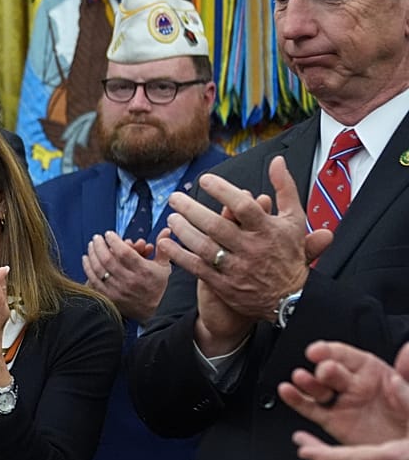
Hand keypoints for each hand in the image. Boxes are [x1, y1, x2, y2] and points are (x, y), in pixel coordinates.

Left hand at [83, 229, 169, 321]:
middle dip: (100, 246)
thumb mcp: (164, 267)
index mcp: (143, 271)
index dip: (114, 241)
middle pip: (109, 259)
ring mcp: (118, 290)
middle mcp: (129, 280)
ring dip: (92, 255)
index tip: (109, 234)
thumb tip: (166, 230)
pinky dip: (88, 268)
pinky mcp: (109, 297)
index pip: (125, 253)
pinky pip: (94, 281)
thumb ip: (163, 248)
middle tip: (97, 238)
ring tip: (91, 245)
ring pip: (99, 269)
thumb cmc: (157, 285)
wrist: (152, 310)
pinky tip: (86, 259)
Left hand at [161, 156, 326, 321]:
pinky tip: (166, 244)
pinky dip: (179, 256)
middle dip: (192, 210)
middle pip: (216, 226)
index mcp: (267, 230)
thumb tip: (276, 161)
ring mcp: (235, 268)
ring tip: (171, 218)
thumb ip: (285, 189)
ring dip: (184, 231)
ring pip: (204, 247)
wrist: (289, 298)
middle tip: (174, 198)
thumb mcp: (295, 219)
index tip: (204, 179)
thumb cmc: (288, 253)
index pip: (243, 207)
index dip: (223, 191)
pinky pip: (197, 268)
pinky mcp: (223, 284)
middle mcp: (250, 248)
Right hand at [280, 340, 408, 447]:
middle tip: (324, 373)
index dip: (330, 351)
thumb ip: (406, 371)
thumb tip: (407, 351)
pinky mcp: (332, 421)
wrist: (405, 451)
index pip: (347, 356)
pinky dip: (296, 400)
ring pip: (317, 388)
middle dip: (323, 369)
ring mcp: (341, 402)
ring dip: (306, 382)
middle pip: (329, 371)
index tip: (317, 350)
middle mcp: (354, 384)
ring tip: (300, 379)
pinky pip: (310, 408)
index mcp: (373, 372)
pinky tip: (287, 391)